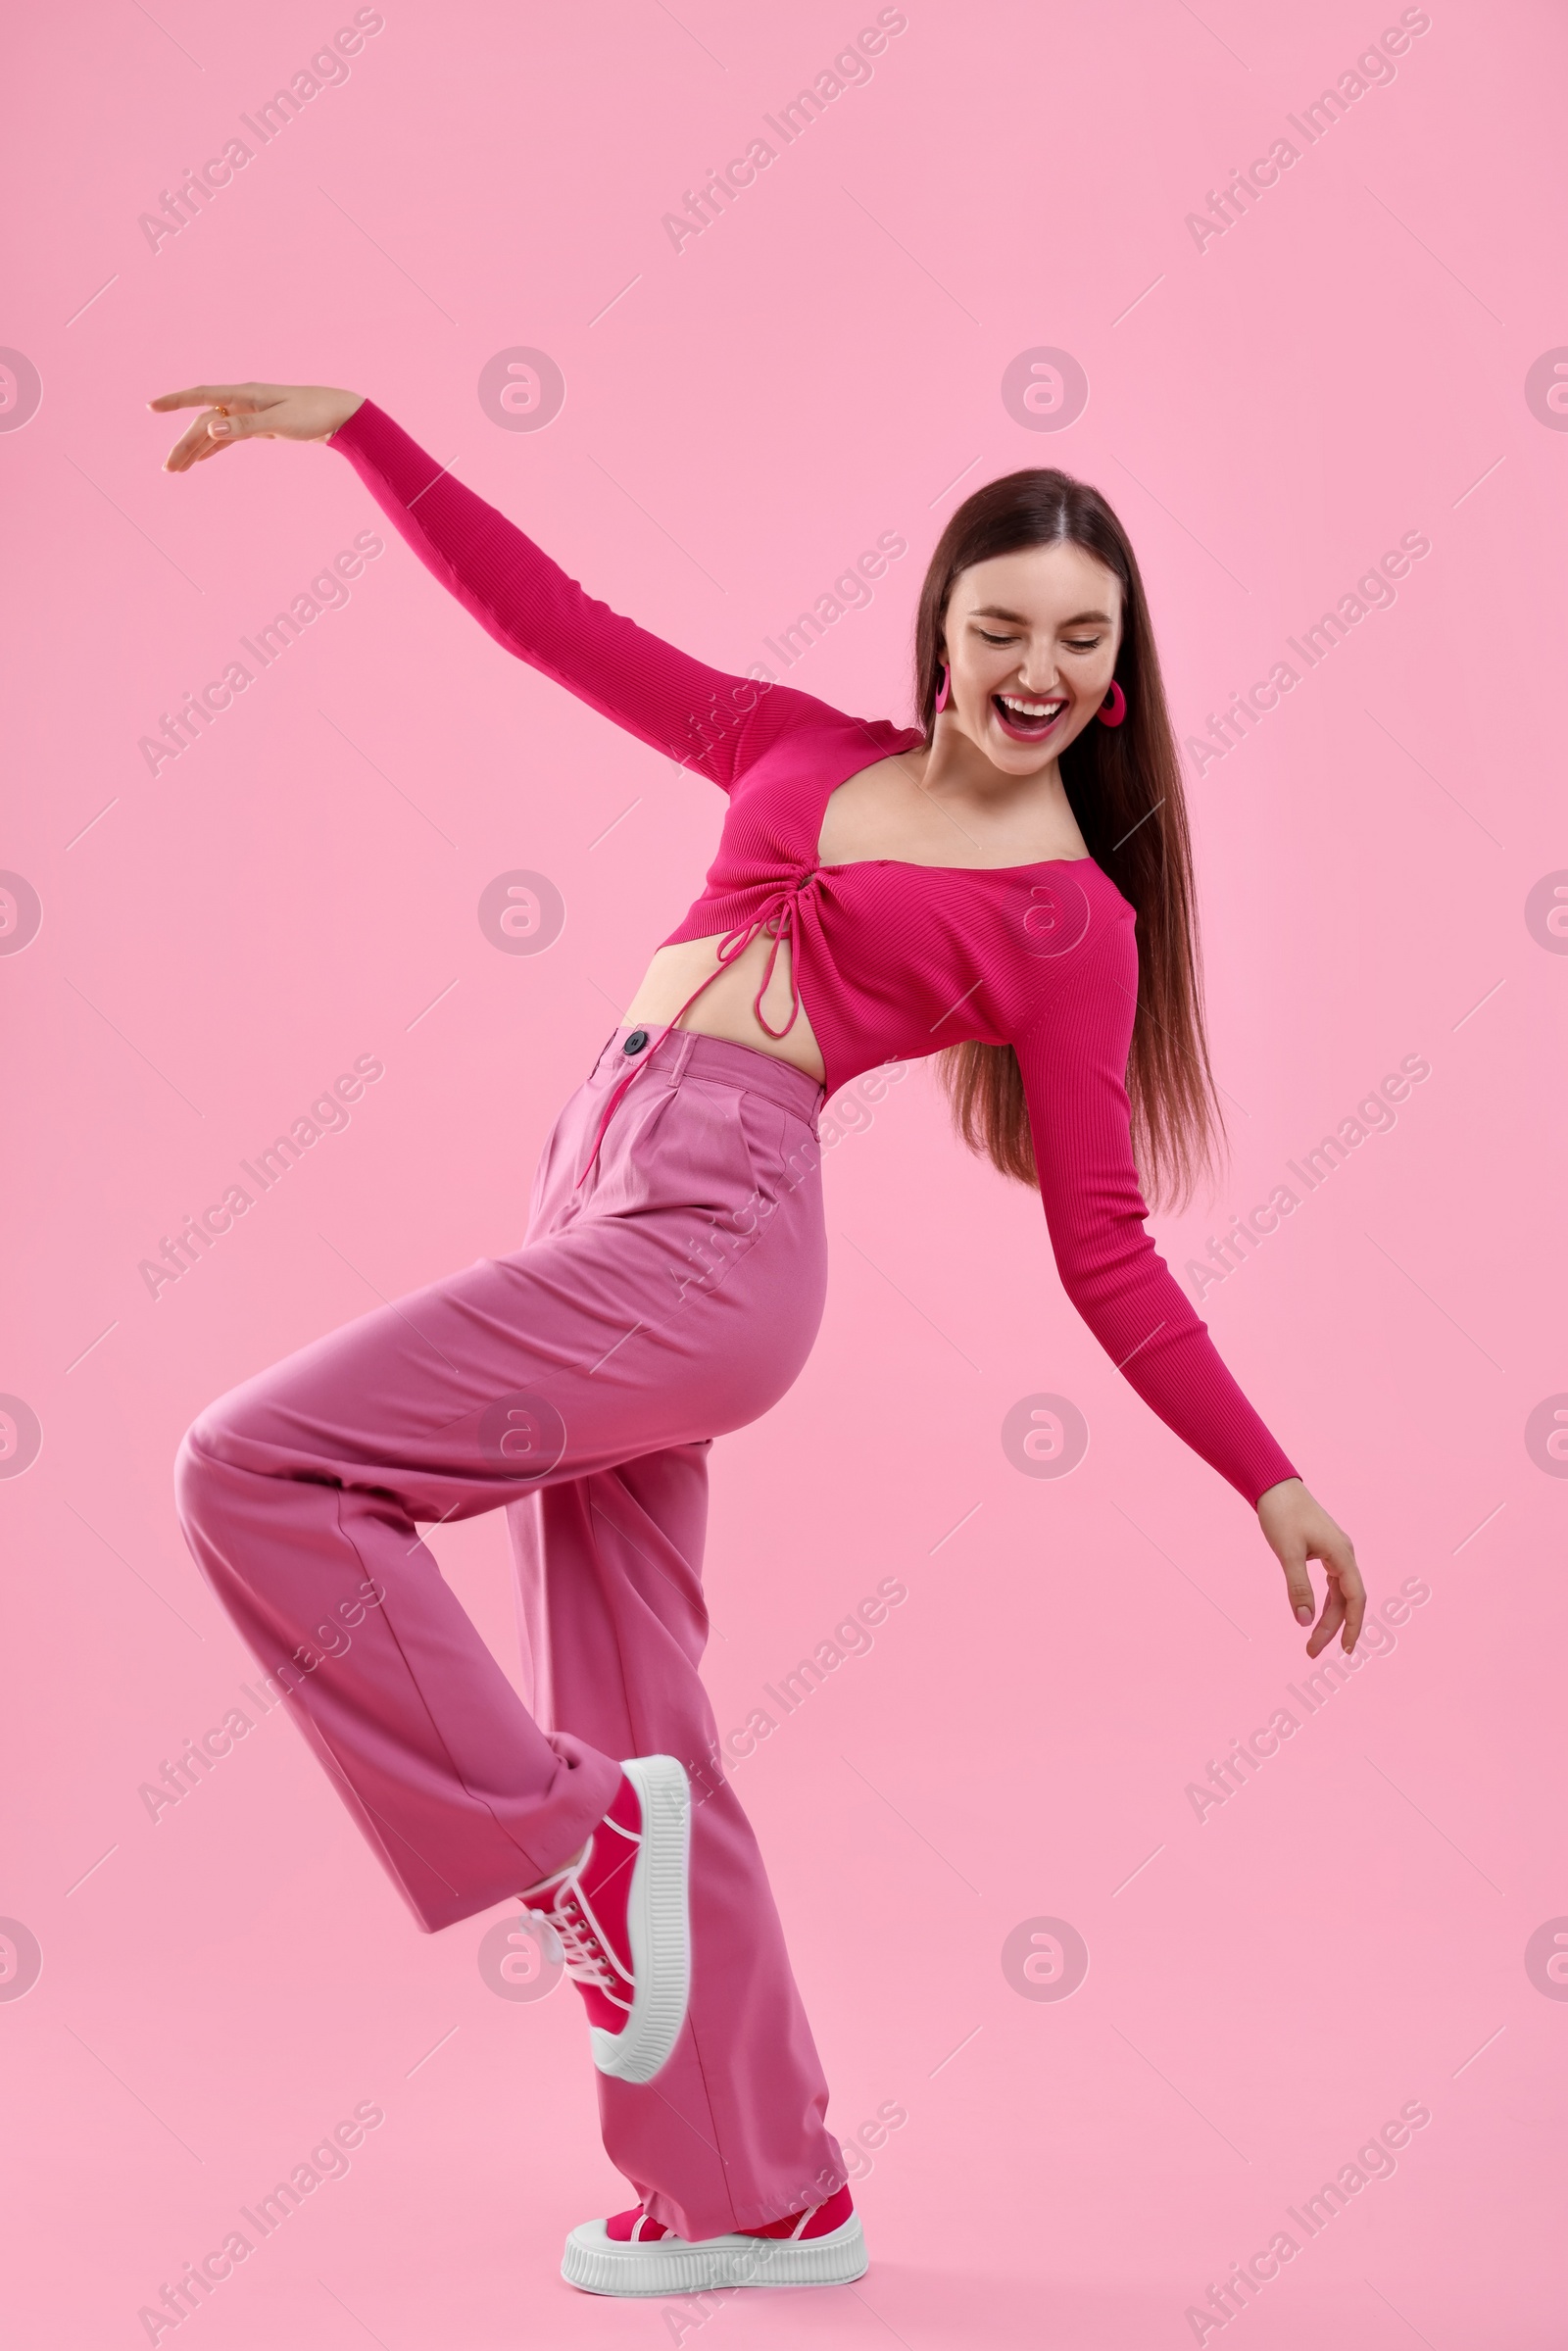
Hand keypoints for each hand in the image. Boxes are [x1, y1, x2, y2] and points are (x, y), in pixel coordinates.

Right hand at [149, 382, 364, 471]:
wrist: (339, 415)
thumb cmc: (313, 414)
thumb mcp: (279, 422)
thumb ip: (245, 425)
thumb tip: (211, 427)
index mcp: (244, 394)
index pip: (202, 396)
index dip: (175, 401)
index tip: (151, 407)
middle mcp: (242, 401)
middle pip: (204, 422)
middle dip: (184, 444)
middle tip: (168, 469)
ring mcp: (248, 413)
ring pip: (213, 431)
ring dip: (194, 449)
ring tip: (176, 470)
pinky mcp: (257, 426)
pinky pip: (227, 436)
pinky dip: (212, 448)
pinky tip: (198, 461)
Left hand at [1255, 1478, 1365, 1654]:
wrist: (1275, 1485)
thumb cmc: (1282, 1514)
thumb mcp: (1288, 1553)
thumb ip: (1298, 1587)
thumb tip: (1305, 1621)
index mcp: (1342, 1555)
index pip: (1355, 1599)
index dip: (1353, 1626)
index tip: (1345, 1650)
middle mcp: (1344, 1554)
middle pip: (1345, 1600)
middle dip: (1332, 1628)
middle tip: (1312, 1651)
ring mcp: (1335, 1552)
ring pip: (1337, 1593)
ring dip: (1326, 1617)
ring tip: (1311, 1640)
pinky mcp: (1324, 1550)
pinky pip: (1330, 1582)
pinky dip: (1323, 1600)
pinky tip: (1313, 1613)